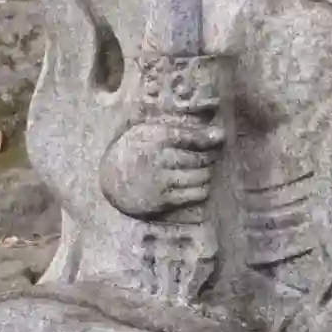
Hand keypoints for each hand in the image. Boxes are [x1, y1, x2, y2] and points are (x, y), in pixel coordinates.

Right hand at [100, 117, 222, 218]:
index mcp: (155, 138)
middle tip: (210, 156)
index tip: (222, 137)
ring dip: (207, 173)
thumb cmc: (136, 149)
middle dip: (209, 157)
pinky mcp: (163, 200)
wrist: (109, 178)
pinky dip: (202, 189)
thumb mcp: (150, 131)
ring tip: (203, 170)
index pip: (190, 137)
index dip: (209, 138)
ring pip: (199, 177)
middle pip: (198, 158)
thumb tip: (221, 134)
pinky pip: (194, 194)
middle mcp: (159, 159)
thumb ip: (182, 131)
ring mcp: (161, 181)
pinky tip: (199, 184)